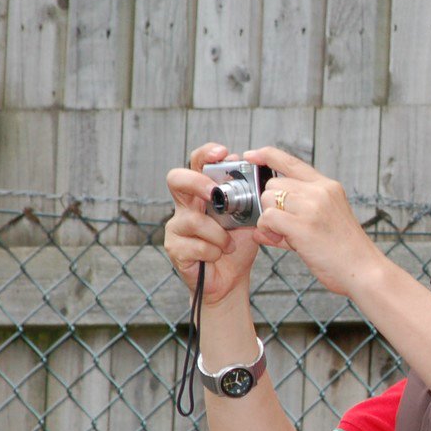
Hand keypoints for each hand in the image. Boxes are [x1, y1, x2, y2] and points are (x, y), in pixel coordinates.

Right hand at [164, 143, 261, 306]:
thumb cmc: (237, 245)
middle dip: (197, 183)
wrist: (231, 278)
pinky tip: (219, 255)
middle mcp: (185, 205)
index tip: (223, 152)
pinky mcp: (175, 248)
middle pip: (177, 179)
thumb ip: (249, 199)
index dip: (206, 154)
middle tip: (214, 193)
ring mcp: (177, 226)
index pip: (197, 164)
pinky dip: (214, 251)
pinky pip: (198, 245)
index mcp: (203, 193)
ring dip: (218, 234)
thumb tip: (256, 177)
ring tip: (228, 244)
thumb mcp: (249, 219)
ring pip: (193, 220)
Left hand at [244, 146, 385, 297]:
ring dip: (269, 219)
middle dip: (270, 205)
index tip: (252, 155)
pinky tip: (280, 240)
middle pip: (273, 184)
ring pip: (268, 199)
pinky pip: (267, 218)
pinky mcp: (303, 225)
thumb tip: (261, 227)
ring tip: (285, 236)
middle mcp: (320, 191)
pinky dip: (267, 230)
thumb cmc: (346, 251)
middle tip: (283, 227)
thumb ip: (296, 216)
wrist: (364, 270)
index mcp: (328, 187)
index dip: (267, 155)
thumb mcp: (327, 221)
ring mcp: (312, 207)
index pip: (291, 162)